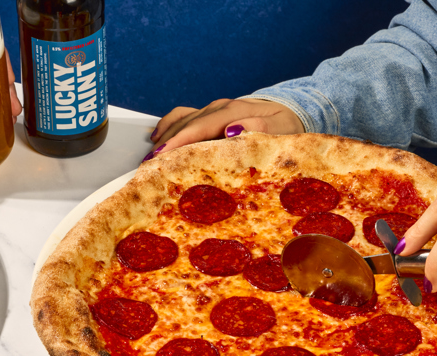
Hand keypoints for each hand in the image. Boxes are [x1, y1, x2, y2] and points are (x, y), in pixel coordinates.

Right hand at [147, 98, 304, 159]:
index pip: (200, 127)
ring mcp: (212, 109)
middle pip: (186, 125)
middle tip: (148, 167)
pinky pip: (183, 115)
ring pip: (181, 120)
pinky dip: (168, 124)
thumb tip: (231, 129)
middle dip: (166, 144)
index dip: (179, 141)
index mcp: (234, 112)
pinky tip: (156, 137)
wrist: (288, 113)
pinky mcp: (209, 114)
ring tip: (149, 158)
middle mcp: (219, 109)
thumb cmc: (285, 127)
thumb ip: (258, 128)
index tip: (162, 156)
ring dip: (164, 137)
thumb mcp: (280, 130)